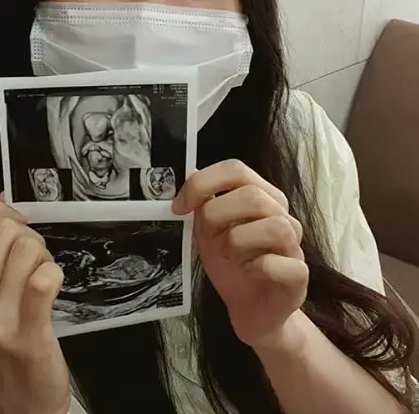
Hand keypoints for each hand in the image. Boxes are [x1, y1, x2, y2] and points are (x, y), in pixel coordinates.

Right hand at [0, 199, 70, 413]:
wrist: (17, 408)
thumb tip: (0, 201)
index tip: (8, 220)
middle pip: (0, 232)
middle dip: (25, 235)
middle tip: (32, 258)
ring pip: (26, 249)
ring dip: (43, 255)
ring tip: (41, 276)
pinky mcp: (28, 333)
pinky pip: (45, 277)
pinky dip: (54, 273)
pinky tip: (52, 287)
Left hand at [172, 159, 308, 348]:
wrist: (251, 308)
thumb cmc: (232, 263)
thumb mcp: (208, 230)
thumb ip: (202, 203)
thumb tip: (190, 172)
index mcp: (260, 196)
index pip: (236, 170)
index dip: (203, 183)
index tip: (179, 206)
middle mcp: (282, 215)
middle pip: (253, 196)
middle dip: (217, 216)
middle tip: (207, 237)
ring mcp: (294, 245)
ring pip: (273, 226)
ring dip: (238, 242)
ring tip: (230, 256)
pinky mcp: (299, 275)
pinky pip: (279, 263)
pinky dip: (256, 267)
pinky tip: (248, 272)